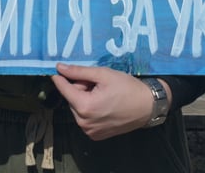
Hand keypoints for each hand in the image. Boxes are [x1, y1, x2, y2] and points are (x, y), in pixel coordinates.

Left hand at [50, 63, 168, 140]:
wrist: (147, 107)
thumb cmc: (127, 87)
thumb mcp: (104, 74)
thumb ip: (79, 71)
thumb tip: (59, 68)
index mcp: (84, 106)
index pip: (64, 89)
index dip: (60, 77)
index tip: (56, 69)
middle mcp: (83, 122)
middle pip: (72, 99)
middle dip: (80, 88)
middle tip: (97, 83)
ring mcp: (89, 131)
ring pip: (78, 109)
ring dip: (85, 99)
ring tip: (103, 94)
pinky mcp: (95, 136)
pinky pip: (85, 119)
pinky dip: (90, 110)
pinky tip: (104, 105)